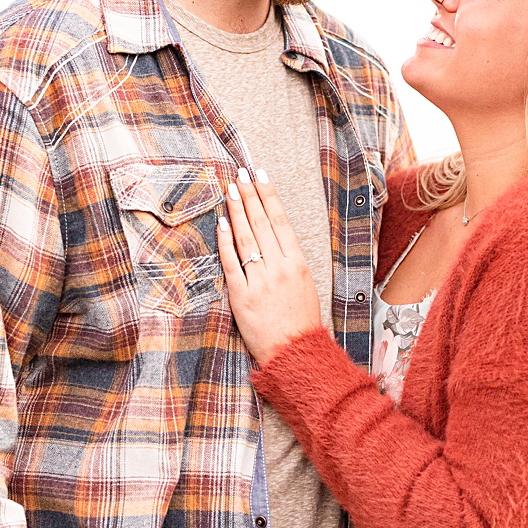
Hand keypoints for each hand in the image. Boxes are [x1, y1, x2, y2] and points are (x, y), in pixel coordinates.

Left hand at [217, 169, 322, 367]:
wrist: (295, 353)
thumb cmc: (301, 322)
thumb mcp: (305, 285)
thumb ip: (290, 261)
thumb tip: (274, 236)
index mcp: (298, 263)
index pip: (281, 221)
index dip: (269, 196)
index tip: (261, 176)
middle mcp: (280, 268)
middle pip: (262, 223)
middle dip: (250, 195)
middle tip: (240, 173)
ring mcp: (260, 281)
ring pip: (246, 238)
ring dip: (237, 211)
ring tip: (231, 189)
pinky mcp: (242, 296)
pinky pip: (232, 263)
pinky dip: (225, 241)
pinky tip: (221, 223)